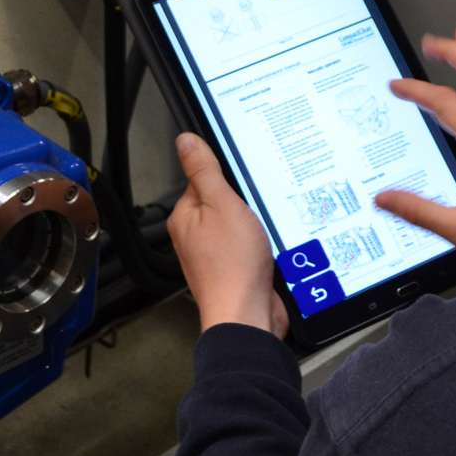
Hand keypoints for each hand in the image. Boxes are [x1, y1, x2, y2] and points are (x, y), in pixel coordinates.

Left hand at [168, 132, 289, 337]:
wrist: (248, 315)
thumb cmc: (232, 266)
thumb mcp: (222, 205)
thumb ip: (204, 171)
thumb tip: (186, 141)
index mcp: (185, 216)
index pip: (203, 179)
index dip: (228, 176)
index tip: (244, 181)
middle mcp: (195, 236)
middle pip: (224, 201)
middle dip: (245, 201)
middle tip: (257, 206)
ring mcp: (215, 254)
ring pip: (240, 224)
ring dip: (256, 223)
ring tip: (264, 228)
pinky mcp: (236, 268)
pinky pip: (251, 245)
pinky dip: (263, 242)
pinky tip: (270, 245)